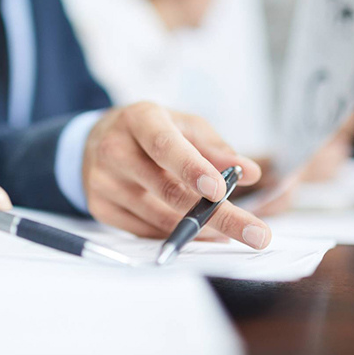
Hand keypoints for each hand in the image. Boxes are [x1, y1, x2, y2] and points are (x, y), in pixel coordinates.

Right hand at [82, 103, 270, 248]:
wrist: (96, 140)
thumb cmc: (150, 131)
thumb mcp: (182, 125)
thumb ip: (215, 147)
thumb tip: (248, 173)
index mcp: (138, 120)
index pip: (164, 146)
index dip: (192, 169)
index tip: (220, 190)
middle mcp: (114, 150)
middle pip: (167, 190)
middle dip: (216, 215)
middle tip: (257, 233)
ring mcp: (103, 182)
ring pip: (159, 217)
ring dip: (201, 229)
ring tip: (232, 231)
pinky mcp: (100, 208)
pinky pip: (146, 231)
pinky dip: (177, 234)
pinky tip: (199, 233)